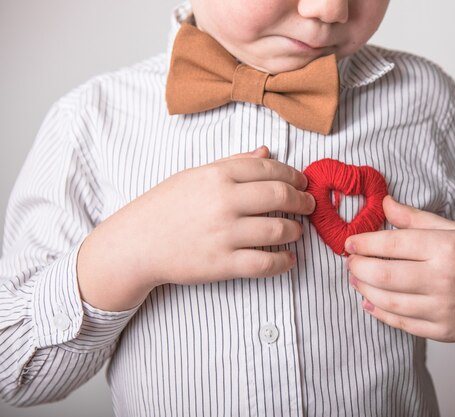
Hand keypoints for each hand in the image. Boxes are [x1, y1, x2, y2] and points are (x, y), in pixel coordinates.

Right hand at [77, 146, 314, 310]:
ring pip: (278, 230)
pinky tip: (289, 259)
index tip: (302, 183)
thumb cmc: (166, 206)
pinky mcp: (222, 264)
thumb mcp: (195, 175)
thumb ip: (233, 163)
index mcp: (217, 175)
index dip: (293, 176)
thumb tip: (267, 151)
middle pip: (280, 197)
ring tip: (296, 231)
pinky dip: (284, 262)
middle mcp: (223, 202)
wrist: (136, 244)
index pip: (269, 169)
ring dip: (296, 231)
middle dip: (302, 202)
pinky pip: (265, 263)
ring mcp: (223, 234)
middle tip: (308, 206)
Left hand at [345, 195, 454, 343]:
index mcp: (447, 248)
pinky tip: (370, 302)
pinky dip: (381, 312)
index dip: (365, 243)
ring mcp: (444, 309)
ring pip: (389, 301)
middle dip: (358, 267)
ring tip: (356, 279)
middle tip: (350, 261)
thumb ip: (416, 219)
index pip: (393, 243)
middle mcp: (444, 279)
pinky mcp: (444, 331)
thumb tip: (385, 203)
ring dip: (365, 289)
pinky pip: (403, 323)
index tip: (350, 242)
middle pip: (385, 274)